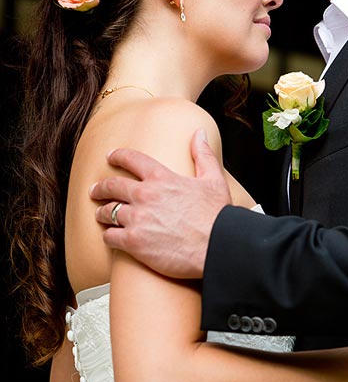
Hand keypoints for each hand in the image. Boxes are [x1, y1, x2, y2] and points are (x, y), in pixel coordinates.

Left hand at [89, 129, 230, 277]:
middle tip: (95, 190)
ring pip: (107, 212)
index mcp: (162, 178)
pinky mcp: (133, 242)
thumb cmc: (217, 216)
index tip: (110, 156)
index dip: (118, 156)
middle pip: (112, 186)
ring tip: (100, 215)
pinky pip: (109, 236)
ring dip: (102, 213)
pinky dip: (108, 236)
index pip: (132, 160)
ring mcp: (137, 219)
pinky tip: (111, 237)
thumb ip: (203, 155)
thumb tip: (199, 134)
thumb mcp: (213, 180)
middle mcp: (145, 195)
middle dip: (100, 187)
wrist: (217, 247)